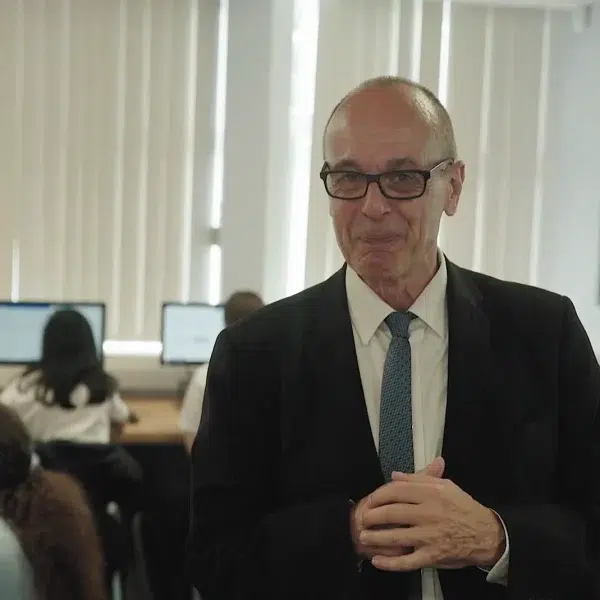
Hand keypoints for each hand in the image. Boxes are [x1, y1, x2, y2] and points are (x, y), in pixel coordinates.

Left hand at [359, 469, 505, 571]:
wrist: (487, 534)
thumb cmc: (464, 508)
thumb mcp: (445, 486)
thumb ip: (419, 478)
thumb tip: (395, 475)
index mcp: (431, 494)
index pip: (397, 491)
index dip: (379, 495)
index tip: (370, 499)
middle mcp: (428, 514)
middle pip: (392, 513)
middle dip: (372, 515)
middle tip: (362, 517)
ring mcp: (429, 536)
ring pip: (396, 537)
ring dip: (375, 537)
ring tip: (364, 536)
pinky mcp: (432, 556)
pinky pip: (407, 561)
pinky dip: (390, 563)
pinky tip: (377, 561)